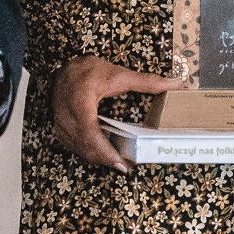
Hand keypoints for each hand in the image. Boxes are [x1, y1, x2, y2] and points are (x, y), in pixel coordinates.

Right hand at [52, 55, 180, 173]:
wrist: (65, 67)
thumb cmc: (89, 70)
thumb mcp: (118, 74)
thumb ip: (146, 82)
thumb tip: (174, 83)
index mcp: (81, 100)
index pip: (89, 131)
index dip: (104, 150)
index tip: (121, 162)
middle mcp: (67, 114)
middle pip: (85, 145)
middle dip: (105, 158)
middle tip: (125, 166)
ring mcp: (60, 122)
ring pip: (79, 148)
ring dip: (98, 157)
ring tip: (117, 162)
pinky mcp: (60, 127)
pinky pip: (73, 146)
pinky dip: (88, 151)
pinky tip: (103, 154)